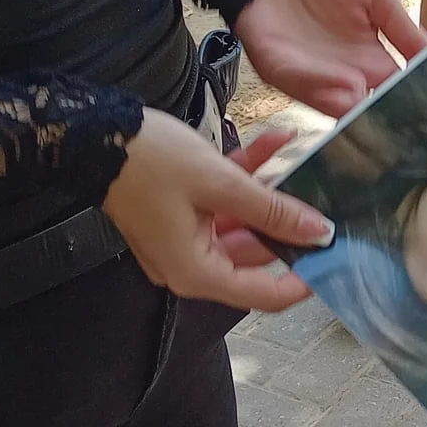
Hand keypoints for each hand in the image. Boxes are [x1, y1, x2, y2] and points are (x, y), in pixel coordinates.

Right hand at [102, 109, 332, 311]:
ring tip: (295, 156)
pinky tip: (274, 142)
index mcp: (196, 271)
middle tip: (324, 199)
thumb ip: (272, 210)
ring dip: (268, 191)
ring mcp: (184, 238)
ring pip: (243, 223)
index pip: (262, 295)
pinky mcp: (181, 213)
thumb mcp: (220, 183)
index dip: (302, 281)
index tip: (335, 259)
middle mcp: (190, 263)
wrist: (91, 131)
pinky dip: (246, 177)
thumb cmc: (148, 162)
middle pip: (255, 256)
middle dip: (288, 224)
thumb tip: (317, 232)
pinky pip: (223, 203)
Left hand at [235, 0, 426, 116]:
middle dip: (386, 120)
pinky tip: (350, 85)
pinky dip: (327, 89)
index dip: (414, 104)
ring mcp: (314, 80)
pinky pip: (306, 89)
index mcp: (373, 62)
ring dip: (359, 112)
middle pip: (370, 111)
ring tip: (382, 108)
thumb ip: (406, 31)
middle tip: (408, 126)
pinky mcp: (282, 73)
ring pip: (340, 110)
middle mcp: (346, 78)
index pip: (398, 94)